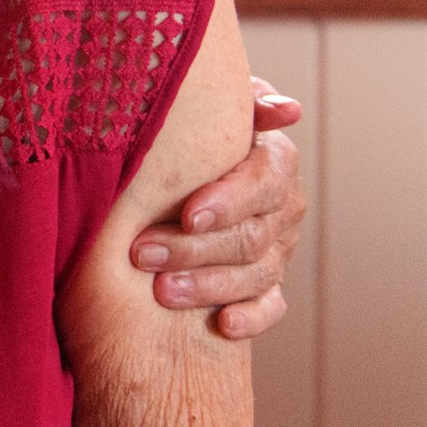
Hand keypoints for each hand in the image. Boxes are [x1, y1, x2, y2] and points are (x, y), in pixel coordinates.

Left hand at [132, 77, 306, 338]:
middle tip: (142, 253)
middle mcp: (281, 207)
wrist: (171, 168)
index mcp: (272, 161)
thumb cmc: (183, 129)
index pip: (266, 180)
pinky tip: (223, 325)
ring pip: (256, 273)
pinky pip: (270, 307)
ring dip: (208, 285)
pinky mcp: (265, 285)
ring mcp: (276, 249)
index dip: (230, 199)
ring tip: (160, 291)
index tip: (187, 214)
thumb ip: (238, 101)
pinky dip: (251, 317)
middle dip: (195, 248)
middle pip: (252, 234)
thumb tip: (284, 110)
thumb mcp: (202, 108)